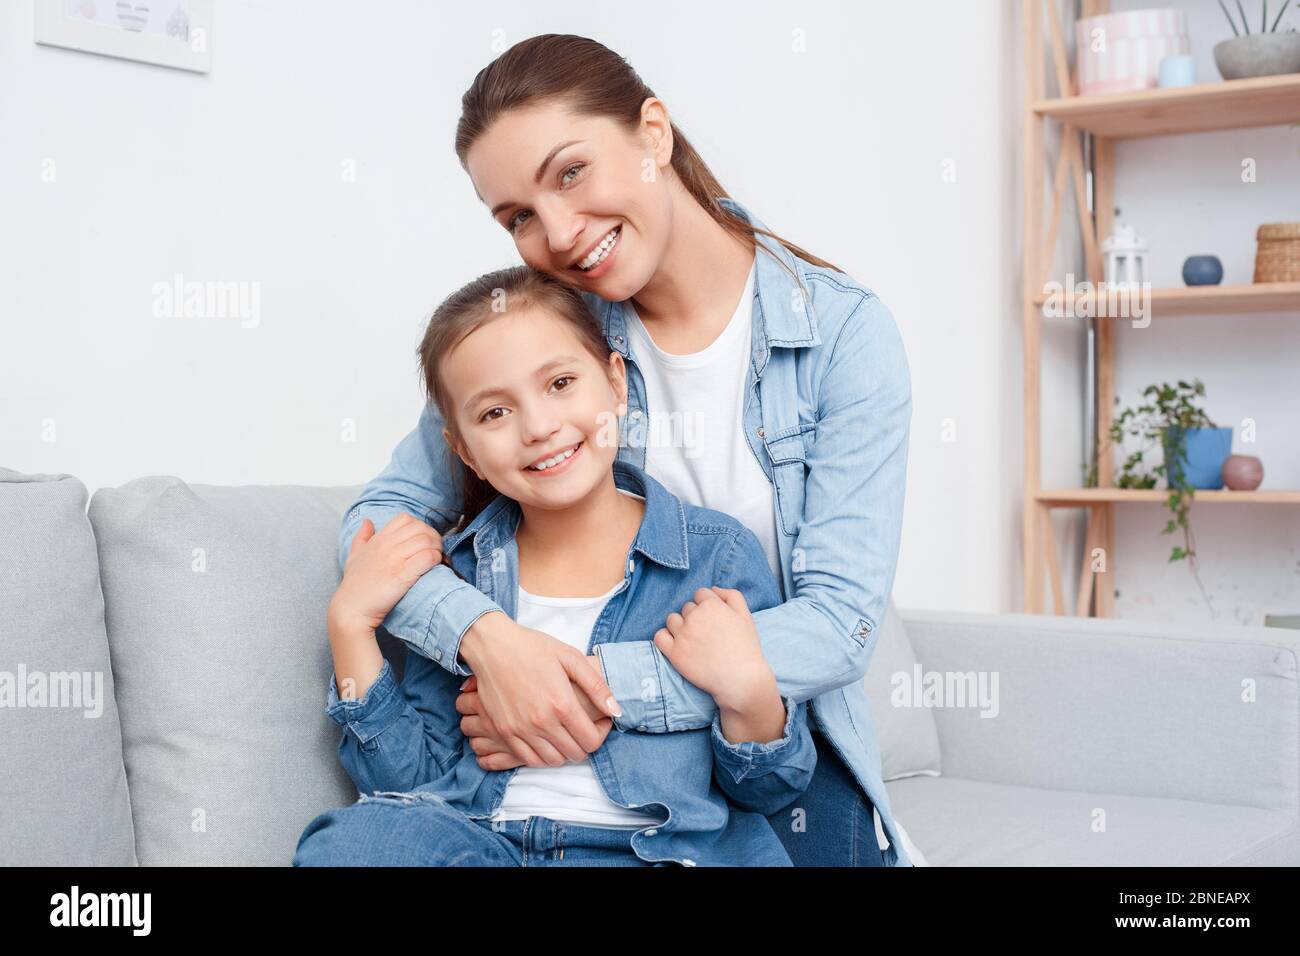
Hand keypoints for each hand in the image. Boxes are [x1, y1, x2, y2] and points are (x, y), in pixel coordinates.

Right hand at [330, 514, 442, 631]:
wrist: (351, 610)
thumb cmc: (354, 586)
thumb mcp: (353, 557)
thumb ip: (361, 538)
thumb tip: (367, 521)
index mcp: (378, 540)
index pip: (405, 519)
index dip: (419, 526)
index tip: (423, 540)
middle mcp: (386, 546)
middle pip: (420, 528)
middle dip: (433, 537)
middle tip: (436, 550)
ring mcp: (394, 560)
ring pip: (426, 541)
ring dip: (437, 548)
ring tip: (438, 559)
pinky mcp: (403, 576)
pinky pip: (427, 557)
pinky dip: (435, 559)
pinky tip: (435, 567)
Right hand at [456, 657, 611, 770]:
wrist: (492, 647)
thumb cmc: (533, 648)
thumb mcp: (571, 658)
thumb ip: (597, 686)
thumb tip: (616, 711)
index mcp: (561, 704)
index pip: (592, 741)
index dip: (602, 734)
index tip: (601, 721)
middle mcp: (541, 722)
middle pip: (575, 754)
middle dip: (585, 743)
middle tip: (584, 727)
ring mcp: (520, 730)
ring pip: (553, 761)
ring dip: (564, 751)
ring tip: (565, 733)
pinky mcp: (503, 732)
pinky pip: (528, 760)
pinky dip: (541, 755)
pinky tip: (545, 738)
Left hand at [652, 587, 773, 711]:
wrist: (741, 679)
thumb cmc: (746, 648)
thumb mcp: (746, 616)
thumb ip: (732, 596)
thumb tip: (714, 589)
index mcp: (711, 605)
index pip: (701, 594)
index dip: (708, 606)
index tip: (714, 620)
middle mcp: (694, 617)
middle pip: (687, 607)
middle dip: (696, 616)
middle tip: (707, 633)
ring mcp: (682, 635)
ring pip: (672, 619)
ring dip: (680, 625)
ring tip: (693, 639)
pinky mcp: (674, 653)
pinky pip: (659, 636)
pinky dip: (665, 637)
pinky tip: (676, 643)